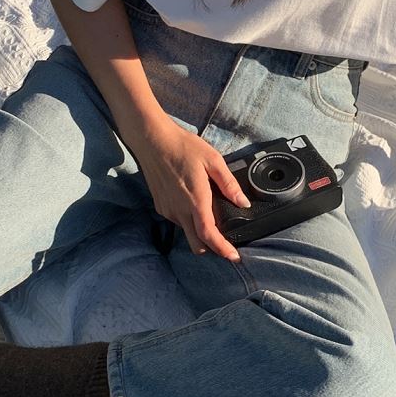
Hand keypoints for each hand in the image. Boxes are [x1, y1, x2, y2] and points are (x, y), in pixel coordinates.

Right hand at [129, 114, 250, 260]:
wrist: (152, 140)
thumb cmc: (183, 147)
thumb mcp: (212, 160)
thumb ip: (229, 184)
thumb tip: (243, 202)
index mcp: (195, 200)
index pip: (208, 235)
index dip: (222, 249)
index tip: (234, 256)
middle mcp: (179, 210)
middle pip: (196, 244)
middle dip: (212, 248)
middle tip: (226, 242)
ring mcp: (167, 210)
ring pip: (186, 232)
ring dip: (199, 231)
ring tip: (209, 213)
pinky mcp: (160, 206)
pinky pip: (177, 220)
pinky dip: (187, 220)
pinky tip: (192, 202)